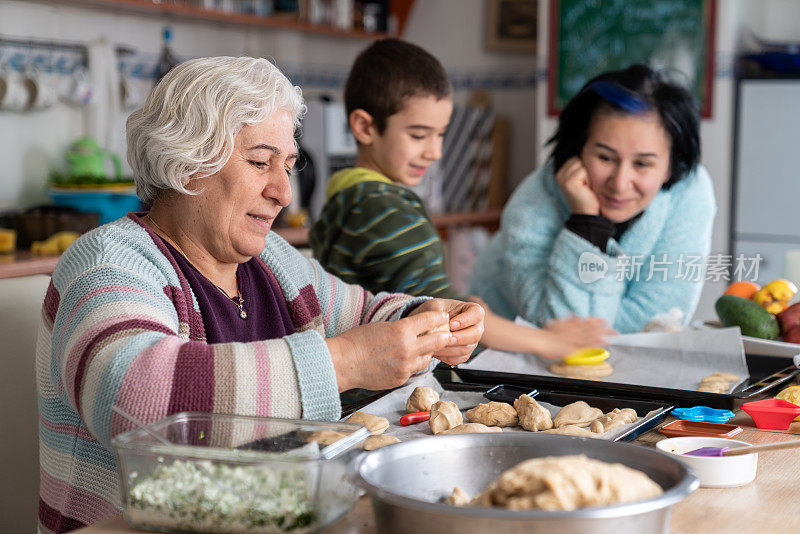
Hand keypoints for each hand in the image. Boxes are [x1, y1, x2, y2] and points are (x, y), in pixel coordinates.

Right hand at [326, 310, 452, 391]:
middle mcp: (407, 349)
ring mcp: (405, 366)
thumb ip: (402, 329)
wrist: (343, 364)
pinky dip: (411, 365)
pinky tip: (401, 361)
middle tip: (446, 334)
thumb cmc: (357, 342)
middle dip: (443, 336)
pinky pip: (413, 370)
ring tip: (420, 349)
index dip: (438, 317)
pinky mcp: (401, 379)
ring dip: (426, 353)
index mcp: (402, 331)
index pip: (430, 320)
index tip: (443, 316)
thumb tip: (416, 329)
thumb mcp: (382, 327)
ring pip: (427, 358)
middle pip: (437, 341)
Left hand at [408, 298, 483, 364]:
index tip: (451, 324)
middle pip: (475, 334)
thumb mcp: (435, 305)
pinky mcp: (464, 353)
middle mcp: (476, 327)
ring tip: (436, 345)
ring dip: (450, 349)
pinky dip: (446, 356)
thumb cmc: (437, 311)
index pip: (476, 314)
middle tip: (446, 338)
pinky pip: (458, 359)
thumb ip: (437, 311)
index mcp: (473, 311)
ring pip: (466, 349)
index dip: (465, 320)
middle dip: (459, 338)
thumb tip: (439, 322)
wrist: (432, 323)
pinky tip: (436, 351)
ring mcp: (471, 342)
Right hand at [537, 316, 616, 359]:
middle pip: (594, 328)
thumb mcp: (557, 323)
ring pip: (593, 335)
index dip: (597, 321)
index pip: (588, 321)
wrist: (542, 340)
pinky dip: (597, 343)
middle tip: (615, 330)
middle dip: (605, 329)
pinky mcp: (575, 347)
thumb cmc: (547, 333)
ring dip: (604, 335)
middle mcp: (576, 329)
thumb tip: (574, 315)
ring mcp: (576, 338)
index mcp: (573, 324)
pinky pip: (589, 345)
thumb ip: (567, 320)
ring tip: (614, 336)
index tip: (605, 321)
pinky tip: (605, 343)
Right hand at [556, 157, 600, 215]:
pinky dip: (589, 179)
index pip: (576, 157)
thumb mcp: (583, 177)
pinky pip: (584, 170)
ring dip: (589, 174)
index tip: (584, 181)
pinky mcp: (569, 182)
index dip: (585, 167)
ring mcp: (563, 178)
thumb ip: (580, 165)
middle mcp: (559, 174)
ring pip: (582, 163)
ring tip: (586, 186)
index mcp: (561, 171)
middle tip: (586, 184)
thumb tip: (586, 150)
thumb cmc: (588, 195)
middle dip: (586, 169)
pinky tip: (587, 188)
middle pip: (579, 158)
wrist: (587, 213)